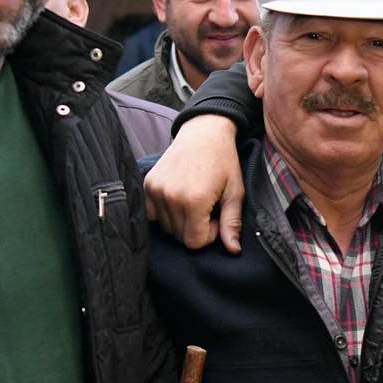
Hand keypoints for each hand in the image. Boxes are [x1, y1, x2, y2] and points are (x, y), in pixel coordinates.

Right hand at [145, 116, 243, 252]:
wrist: (203, 132)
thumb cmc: (223, 162)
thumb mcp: (235, 192)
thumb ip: (232, 223)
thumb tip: (233, 251)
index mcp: (194, 200)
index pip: (194, 242)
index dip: (209, 234)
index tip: (216, 216)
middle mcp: (171, 197)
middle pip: (180, 237)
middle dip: (196, 228)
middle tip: (207, 207)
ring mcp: (156, 190)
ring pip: (166, 227)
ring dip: (181, 220)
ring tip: (194, 200)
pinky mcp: (148, 184)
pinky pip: (153, 214)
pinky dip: (165, 212)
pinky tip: (179, 198)